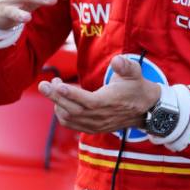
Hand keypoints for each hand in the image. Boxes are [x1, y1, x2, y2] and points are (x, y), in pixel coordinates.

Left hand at [38, 55, 158, 132]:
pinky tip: (59, 100)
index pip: (87, 101)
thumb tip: (117, 61)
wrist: (145, 110)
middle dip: (55, 97)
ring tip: (53, 87)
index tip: (57, 84)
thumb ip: (126, 66)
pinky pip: (71, 124)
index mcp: (109, 102)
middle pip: (73, 110)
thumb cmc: (137, 87)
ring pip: (69, 118)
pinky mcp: (92, 128)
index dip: (71, 94)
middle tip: (43, 84)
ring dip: (57, 103)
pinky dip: (61, 114)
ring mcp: (95, 124)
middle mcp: (101, 116)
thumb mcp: (135, 73)